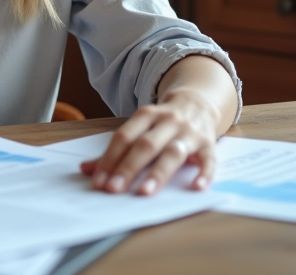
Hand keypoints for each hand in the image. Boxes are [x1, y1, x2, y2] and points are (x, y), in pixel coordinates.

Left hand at [79, 87, 220, 195]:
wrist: (199, 101)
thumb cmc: (163, 122)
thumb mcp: (140, 127)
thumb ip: (117, 149)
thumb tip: (86, 169)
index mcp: (147, 115)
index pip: (124, 137)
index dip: (110, 159)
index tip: (99, 181)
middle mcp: (168, 121)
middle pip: (146, 145)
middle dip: (128, 167)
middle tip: (114, 189)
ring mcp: (190, 132)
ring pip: (173, 152)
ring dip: (158, 173)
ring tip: (144, 192)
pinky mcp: (209, 144)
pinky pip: (208, 159)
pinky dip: (204, 173)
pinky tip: (196, 187)